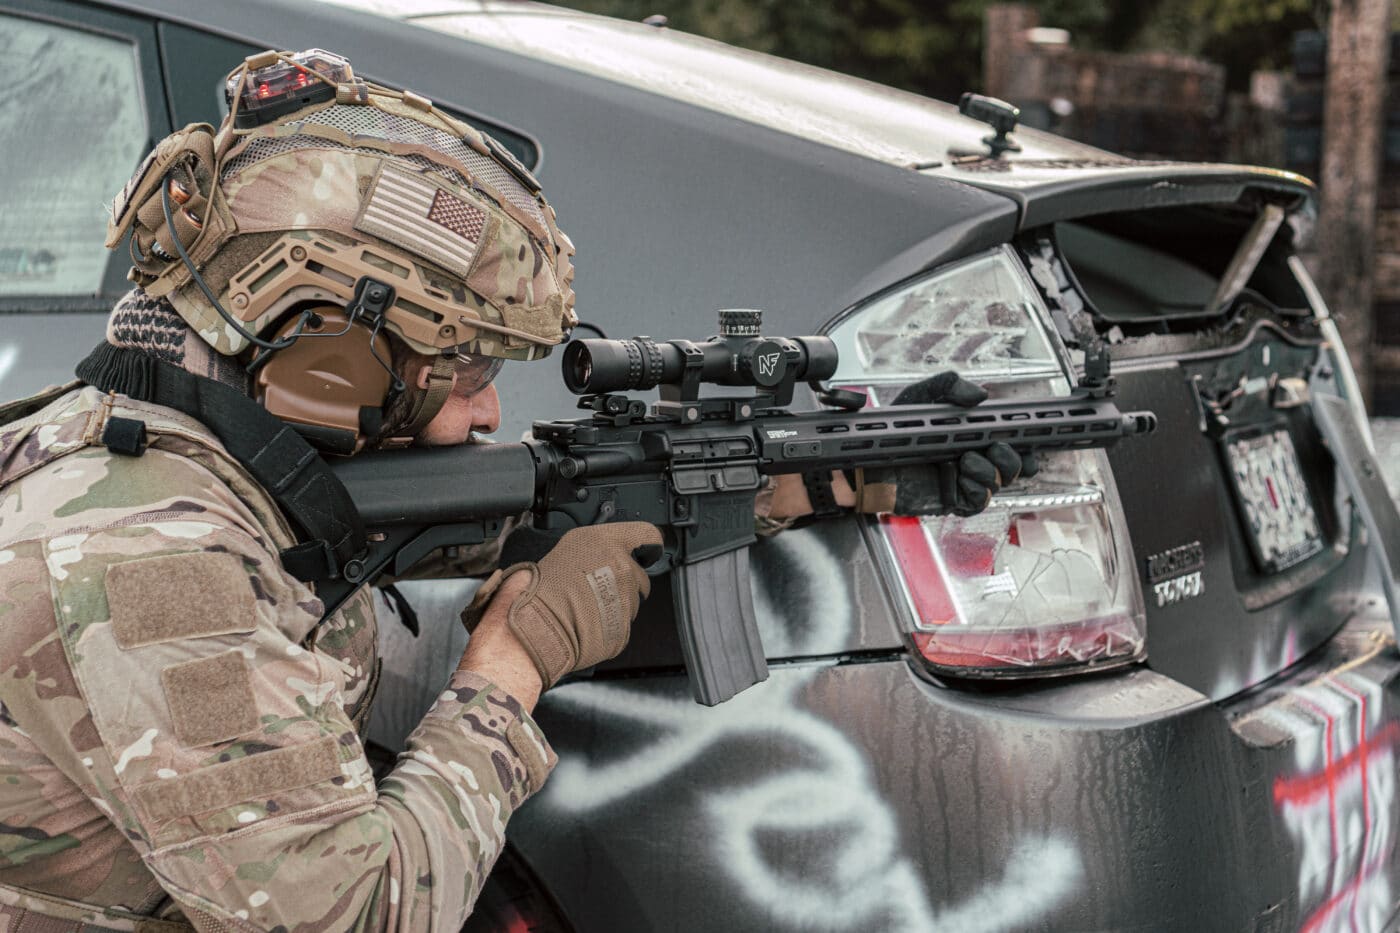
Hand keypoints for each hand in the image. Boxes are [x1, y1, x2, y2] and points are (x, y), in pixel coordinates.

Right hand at [461, 522, 662, 689]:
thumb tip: (606, 552)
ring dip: (616, 604)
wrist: (532, 623)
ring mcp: (626, 599)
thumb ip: (597, 547)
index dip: (649, 544)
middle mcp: (622, 567)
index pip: (648, 534)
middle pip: (639, 574)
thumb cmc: (539, 587)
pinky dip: (609, 625)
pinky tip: (587, 623)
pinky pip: (621, 625)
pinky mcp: (624, 627)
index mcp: (608, 542)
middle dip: (625, 581)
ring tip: (586, 607)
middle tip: (597, 588)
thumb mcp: (568, 547)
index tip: (648, 550)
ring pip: (632, 601)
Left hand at [755, 372, 1036, 524]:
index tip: (1028, 434)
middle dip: (1012, 457)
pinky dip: (977, 489)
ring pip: (999, 483)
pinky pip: (978, 501)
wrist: (863, 460)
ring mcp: (963, 480)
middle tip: (993, 446)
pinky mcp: (951, 499)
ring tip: (967, 459)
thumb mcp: (919, 397)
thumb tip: (979, 394)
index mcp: (970, 433)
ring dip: (990, 470)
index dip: (1025, 439)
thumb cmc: (889, 430)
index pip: (1011, 438)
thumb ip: (949, 387)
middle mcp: (972, 457)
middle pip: (1015, 465)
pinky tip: (962, 474)